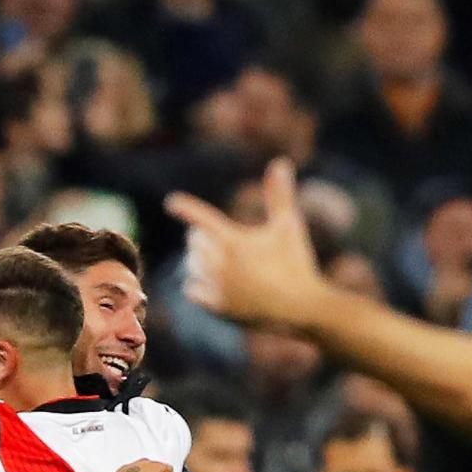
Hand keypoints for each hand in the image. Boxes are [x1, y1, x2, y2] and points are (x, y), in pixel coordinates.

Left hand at [166, 158, 327, 332]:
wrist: (301, 309)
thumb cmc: (296, 264)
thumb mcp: (289, 226)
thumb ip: (279, 195)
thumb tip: (280, 162)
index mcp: (234, 242)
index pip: (202, 218)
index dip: (186, 208)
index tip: (171, 202)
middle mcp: (220, 265)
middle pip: (195, 240)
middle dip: (204, 235)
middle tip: (221, 237)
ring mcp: (216, 287)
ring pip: (191, 265)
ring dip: (199, 258)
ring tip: (219, 258)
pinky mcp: (215, 307)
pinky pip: (191, 289)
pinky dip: (196, 282)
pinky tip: (209, 279)